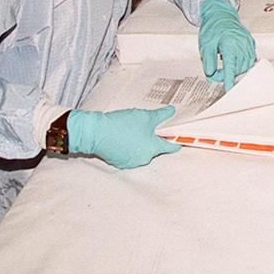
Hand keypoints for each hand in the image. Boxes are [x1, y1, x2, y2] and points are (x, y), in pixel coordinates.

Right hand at [66, 106, 180, 168]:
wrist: (96, 132)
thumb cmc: (122, 124)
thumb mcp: (146, 116)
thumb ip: (162, 115)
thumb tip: (172, 111)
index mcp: (152, 149)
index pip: (170, 147)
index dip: (175, 139)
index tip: (178, 135)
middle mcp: (143, 159)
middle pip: (155, 148)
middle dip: (154, 137)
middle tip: (151, 125)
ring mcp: (130, 162)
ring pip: (142, 150)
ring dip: (141, 141)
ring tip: (135, 127)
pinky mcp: (119, 161)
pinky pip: (130, 153)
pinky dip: (130, 145)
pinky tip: (125, 134)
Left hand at [198, 0, 256, 90]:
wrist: (220, 14)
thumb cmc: (212, 28)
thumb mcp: (205, 45)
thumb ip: (208, 61)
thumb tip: (211, 74)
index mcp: (230, 44)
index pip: (231, 67)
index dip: (229, 80)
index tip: (229, 90)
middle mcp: (242, 44)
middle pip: (238, 68)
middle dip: (227, 74)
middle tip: (214, 72)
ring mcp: (248, 43)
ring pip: (246, 65)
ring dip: (236, 69)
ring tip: (223, 64)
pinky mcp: (251, 42)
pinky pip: (250, 58)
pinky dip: (243, 63)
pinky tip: (234, 59)